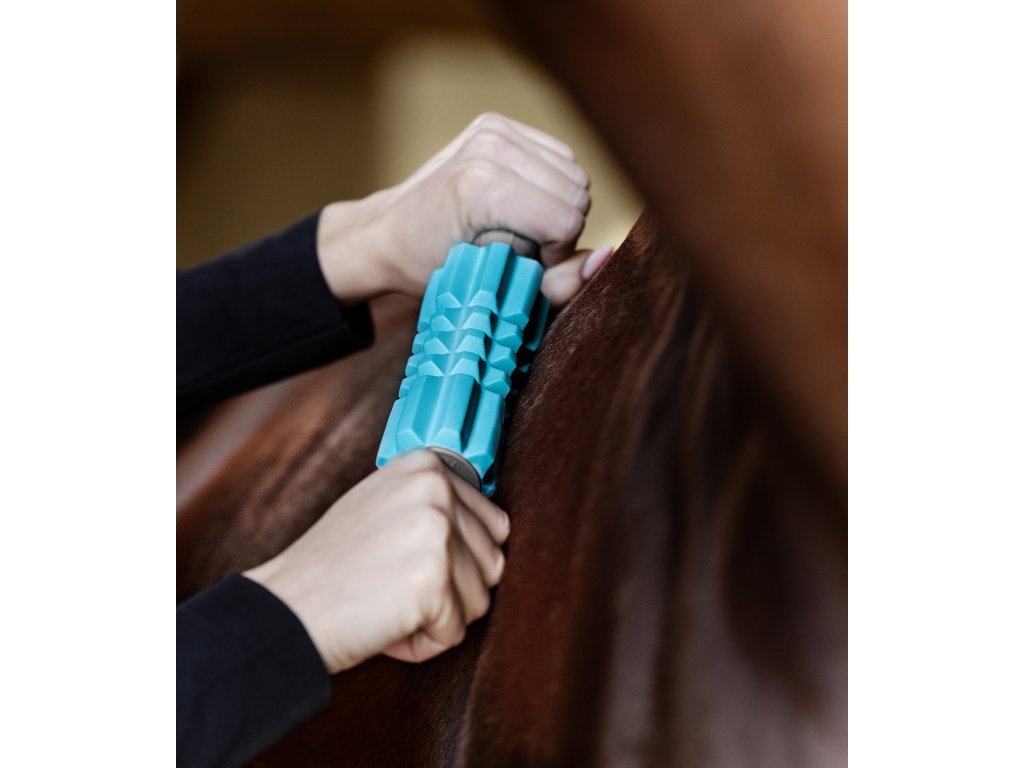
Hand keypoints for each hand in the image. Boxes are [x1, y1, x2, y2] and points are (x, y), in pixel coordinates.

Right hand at [244, 450, 508, 673]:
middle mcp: (437, 489)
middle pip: (492, 563)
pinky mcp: (433, 579)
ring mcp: (436, 532)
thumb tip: (495, 528)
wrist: (286, 608)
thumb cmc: (332, 567)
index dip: (457, 560)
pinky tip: (387, 624)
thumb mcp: (385, 504)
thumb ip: (435, 504)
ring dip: (439, 617)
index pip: (494, 526)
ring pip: (480, 599)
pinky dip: (425, 642)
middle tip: (396, 587)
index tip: (409, 561)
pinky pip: (456, 631)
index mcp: (428, 465)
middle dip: (453, 590)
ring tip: (390, 602)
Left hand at [316, 113, 612, 307]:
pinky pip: (560, 156)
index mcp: (483, 186)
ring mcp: (492, 129)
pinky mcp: (496, 122)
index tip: (522, 263)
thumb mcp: (496, 288)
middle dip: (558, 228)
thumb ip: (557, 281)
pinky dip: (548, 184)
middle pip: (578, 193)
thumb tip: (606, 257)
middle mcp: (489, 146)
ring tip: (516, 224)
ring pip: (574, 173)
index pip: (568, 219)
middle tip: (518, 245)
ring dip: (556, 205)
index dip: (556, 252)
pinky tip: (517, 201)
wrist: (388, 234)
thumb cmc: (435, 269)